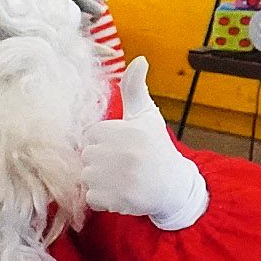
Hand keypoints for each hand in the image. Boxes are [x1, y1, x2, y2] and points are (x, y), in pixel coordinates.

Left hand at [81, 58, 209, 228]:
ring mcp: (116, 179)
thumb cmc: (156, 148)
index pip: (92, 134)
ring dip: (99, 179)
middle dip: (100, 160)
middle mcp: (120, 154)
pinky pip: (90, 197)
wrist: (174, 187)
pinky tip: (121, 192)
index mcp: (125, 131)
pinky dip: (102, 198)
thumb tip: (139, 59)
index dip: (105, 140)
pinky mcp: (113, 200)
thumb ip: (135, 88)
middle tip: (124, 163)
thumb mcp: (147, 116)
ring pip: (86, 175)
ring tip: (122, 178)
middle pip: (86, 155)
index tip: (123, 146)